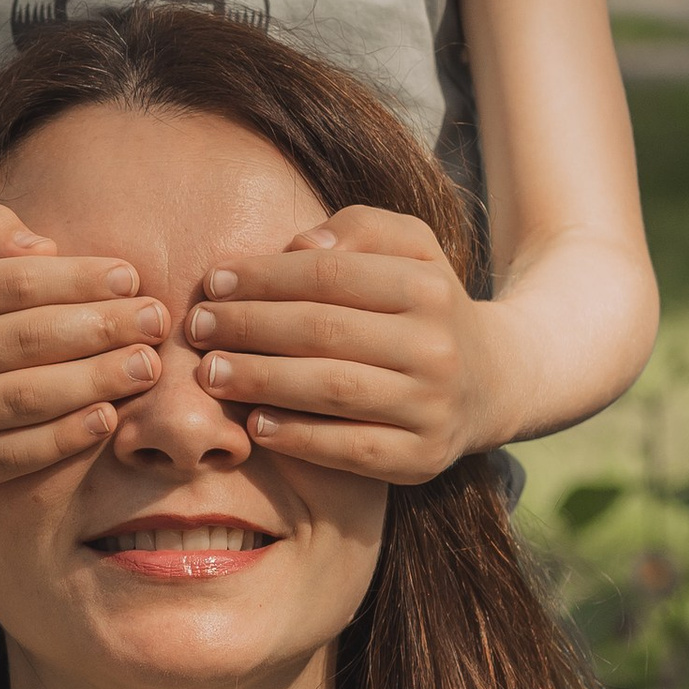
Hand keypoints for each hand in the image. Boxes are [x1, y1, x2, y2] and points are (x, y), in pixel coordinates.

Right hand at [0, 202, 164, 498]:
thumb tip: (42, 246)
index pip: (13, 284)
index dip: (80, 279)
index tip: (131, 277)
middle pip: (27, 341)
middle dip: (103, 329)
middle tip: (156, 322)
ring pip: (26, 399)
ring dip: (97, 382)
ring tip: (147, 366)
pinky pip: (15, 456)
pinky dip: (66, 437)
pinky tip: (108, 416)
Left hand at [185, 205, 498, 481]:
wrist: (491, 382)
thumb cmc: (423, 305)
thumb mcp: (409, 248)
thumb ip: (358, 229)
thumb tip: (301, 246)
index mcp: (429, 286)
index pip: (329, 276)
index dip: (263, 277)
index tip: (213, 283)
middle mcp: (436, 347)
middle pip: (323, 331)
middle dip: (248, 327)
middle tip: (197, 328)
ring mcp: (432, 407)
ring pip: (331, 390)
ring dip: (260, 381)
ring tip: (210, 373)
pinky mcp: (422, 459)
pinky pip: (350, 450)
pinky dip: (297, 438)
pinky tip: (255, 424)